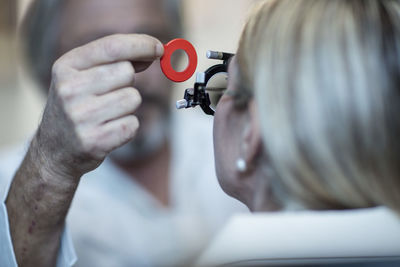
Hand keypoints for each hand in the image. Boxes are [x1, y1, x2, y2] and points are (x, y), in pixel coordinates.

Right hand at [36, 34, 163, 176]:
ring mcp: (81, 117)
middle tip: (109, 95)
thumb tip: (153, 51)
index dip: (141, 45)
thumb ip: (114, 60)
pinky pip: (133, 124)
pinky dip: (128, 127)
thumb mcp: (82, 75)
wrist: (55, 150)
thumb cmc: (77, 106)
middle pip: (127, 72)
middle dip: (127, 82)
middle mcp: (70, 90)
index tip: (158, 48)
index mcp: (66, 67)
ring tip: (107, 114)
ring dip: (128, 107)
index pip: (112, 47)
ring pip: (133, 98)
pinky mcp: (95, 142)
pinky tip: (109, 130)